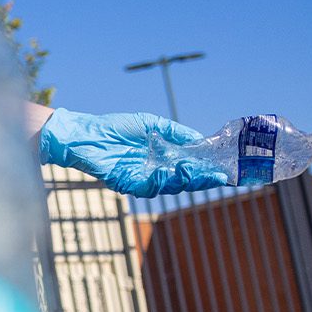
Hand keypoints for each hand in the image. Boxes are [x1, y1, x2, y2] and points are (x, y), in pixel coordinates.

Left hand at [38, 109, 231, 196]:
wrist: (86, 133)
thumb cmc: (116, 127)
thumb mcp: (152, 124)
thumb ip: (176, 132)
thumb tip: (201, 140)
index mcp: (163, 160)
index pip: (190, 169)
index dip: (207, 171)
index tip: (225, 170)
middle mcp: (155, 172)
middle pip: (184, 182)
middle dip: (202, 179)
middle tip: (219, 176)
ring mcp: (141, 179)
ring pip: (168, 186)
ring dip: (185, 180)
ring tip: (197, 172)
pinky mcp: (126, 184)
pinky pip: (147, 187)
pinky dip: (160, 182)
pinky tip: (169, 173)